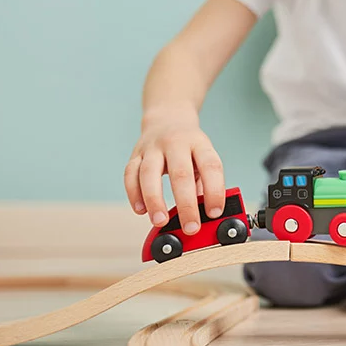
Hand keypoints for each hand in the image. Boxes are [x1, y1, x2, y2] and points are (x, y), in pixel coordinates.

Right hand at [124, 109, 225, 234]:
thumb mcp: (204, 157)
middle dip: (186, 204)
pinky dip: (134, 194)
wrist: (168, 118)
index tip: (215, 213)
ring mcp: (153, 147)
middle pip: (180, 173)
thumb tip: (206, 213)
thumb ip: (205, 183)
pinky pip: (130, 174)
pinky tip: (140, 210)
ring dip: (154, 200)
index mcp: (199, 143)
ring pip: (149, 173)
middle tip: (190, 227)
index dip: (214, 191)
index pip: (210, 166)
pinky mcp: (135, 154)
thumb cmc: (189, 146)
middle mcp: (176, 143)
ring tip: (160, 221)